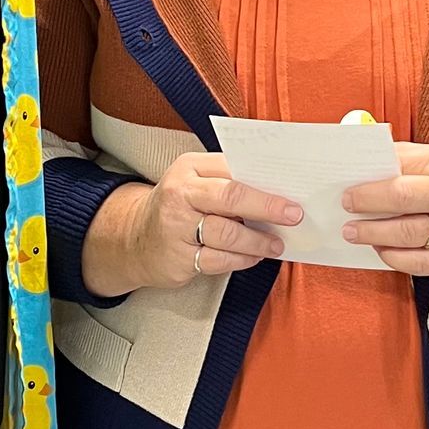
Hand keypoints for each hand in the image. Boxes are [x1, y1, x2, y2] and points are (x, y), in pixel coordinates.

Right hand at [82, 152, 301, 298]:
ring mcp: (176, 228)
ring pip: (227, 234)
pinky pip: (218, 260)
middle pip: (231, 198)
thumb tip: (276, 189)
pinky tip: (253, 257)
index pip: (232, 169)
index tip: (292, 190)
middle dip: (267, 207)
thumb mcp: (195, 181)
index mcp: (189, 168)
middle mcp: (180, 195)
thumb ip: (228, 180)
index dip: (265, 181)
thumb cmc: (179, 207)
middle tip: (293, 215)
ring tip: (276, 244)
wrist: (135, 240)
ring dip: (258, 241)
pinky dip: (242, 259)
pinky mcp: (178, 258)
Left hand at [342, 143, 428, 277]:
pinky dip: (396, 260)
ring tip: (354, 233)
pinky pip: (421, 267)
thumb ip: (410, 158)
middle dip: (370, 218)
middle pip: (407, 219)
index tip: (348, 193)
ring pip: (411, 245)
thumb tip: (369, 159)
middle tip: (346, 216)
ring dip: (376, 239)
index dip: (372, 192)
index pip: (405, 187)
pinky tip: (382, 249)